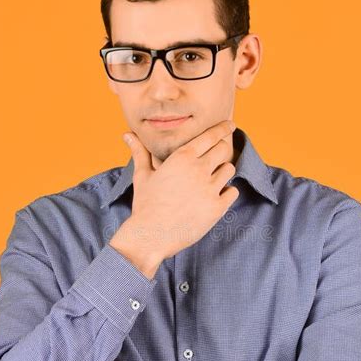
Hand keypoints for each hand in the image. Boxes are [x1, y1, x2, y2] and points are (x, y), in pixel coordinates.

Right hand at [111, 119, 238, 262]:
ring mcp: (210, 189)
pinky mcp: (217, 208)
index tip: (230, 125)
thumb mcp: (142, 176)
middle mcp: (199, 170)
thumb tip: (127, 134)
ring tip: (212, 180)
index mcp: (182, 158)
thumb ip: (140, 152)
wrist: (150, 235)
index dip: (222, 129)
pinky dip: (227, 193)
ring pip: (229, 170)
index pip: (210, 136)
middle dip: (222, 151)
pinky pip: (233, 192)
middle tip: (218, 157)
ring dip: (223, 172)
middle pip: (223, 150)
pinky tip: (216, 197)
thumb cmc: (145, 205)